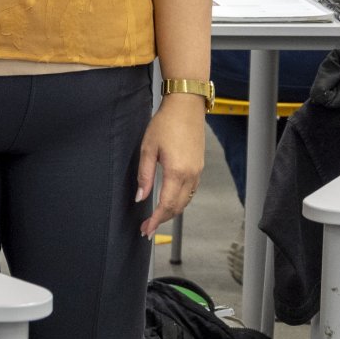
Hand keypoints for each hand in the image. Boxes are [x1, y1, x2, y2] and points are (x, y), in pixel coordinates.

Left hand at [136, 97, 204, 237]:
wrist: (186, 108)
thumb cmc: (165, 124)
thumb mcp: (148, 149)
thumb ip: (144, 175)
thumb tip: (140, 197)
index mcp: (177, 172)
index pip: (166, 205)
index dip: (156, 220)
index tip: (146, 230)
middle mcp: (191, 175)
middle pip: (177, 207)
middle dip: (162, 220)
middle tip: (147, 229)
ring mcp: (197, 172)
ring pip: (185, 201)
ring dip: (171, 212)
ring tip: (155, 218)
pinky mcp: (199, 167)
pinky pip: (190, 191)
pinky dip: (179, 201)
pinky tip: (168, 201)